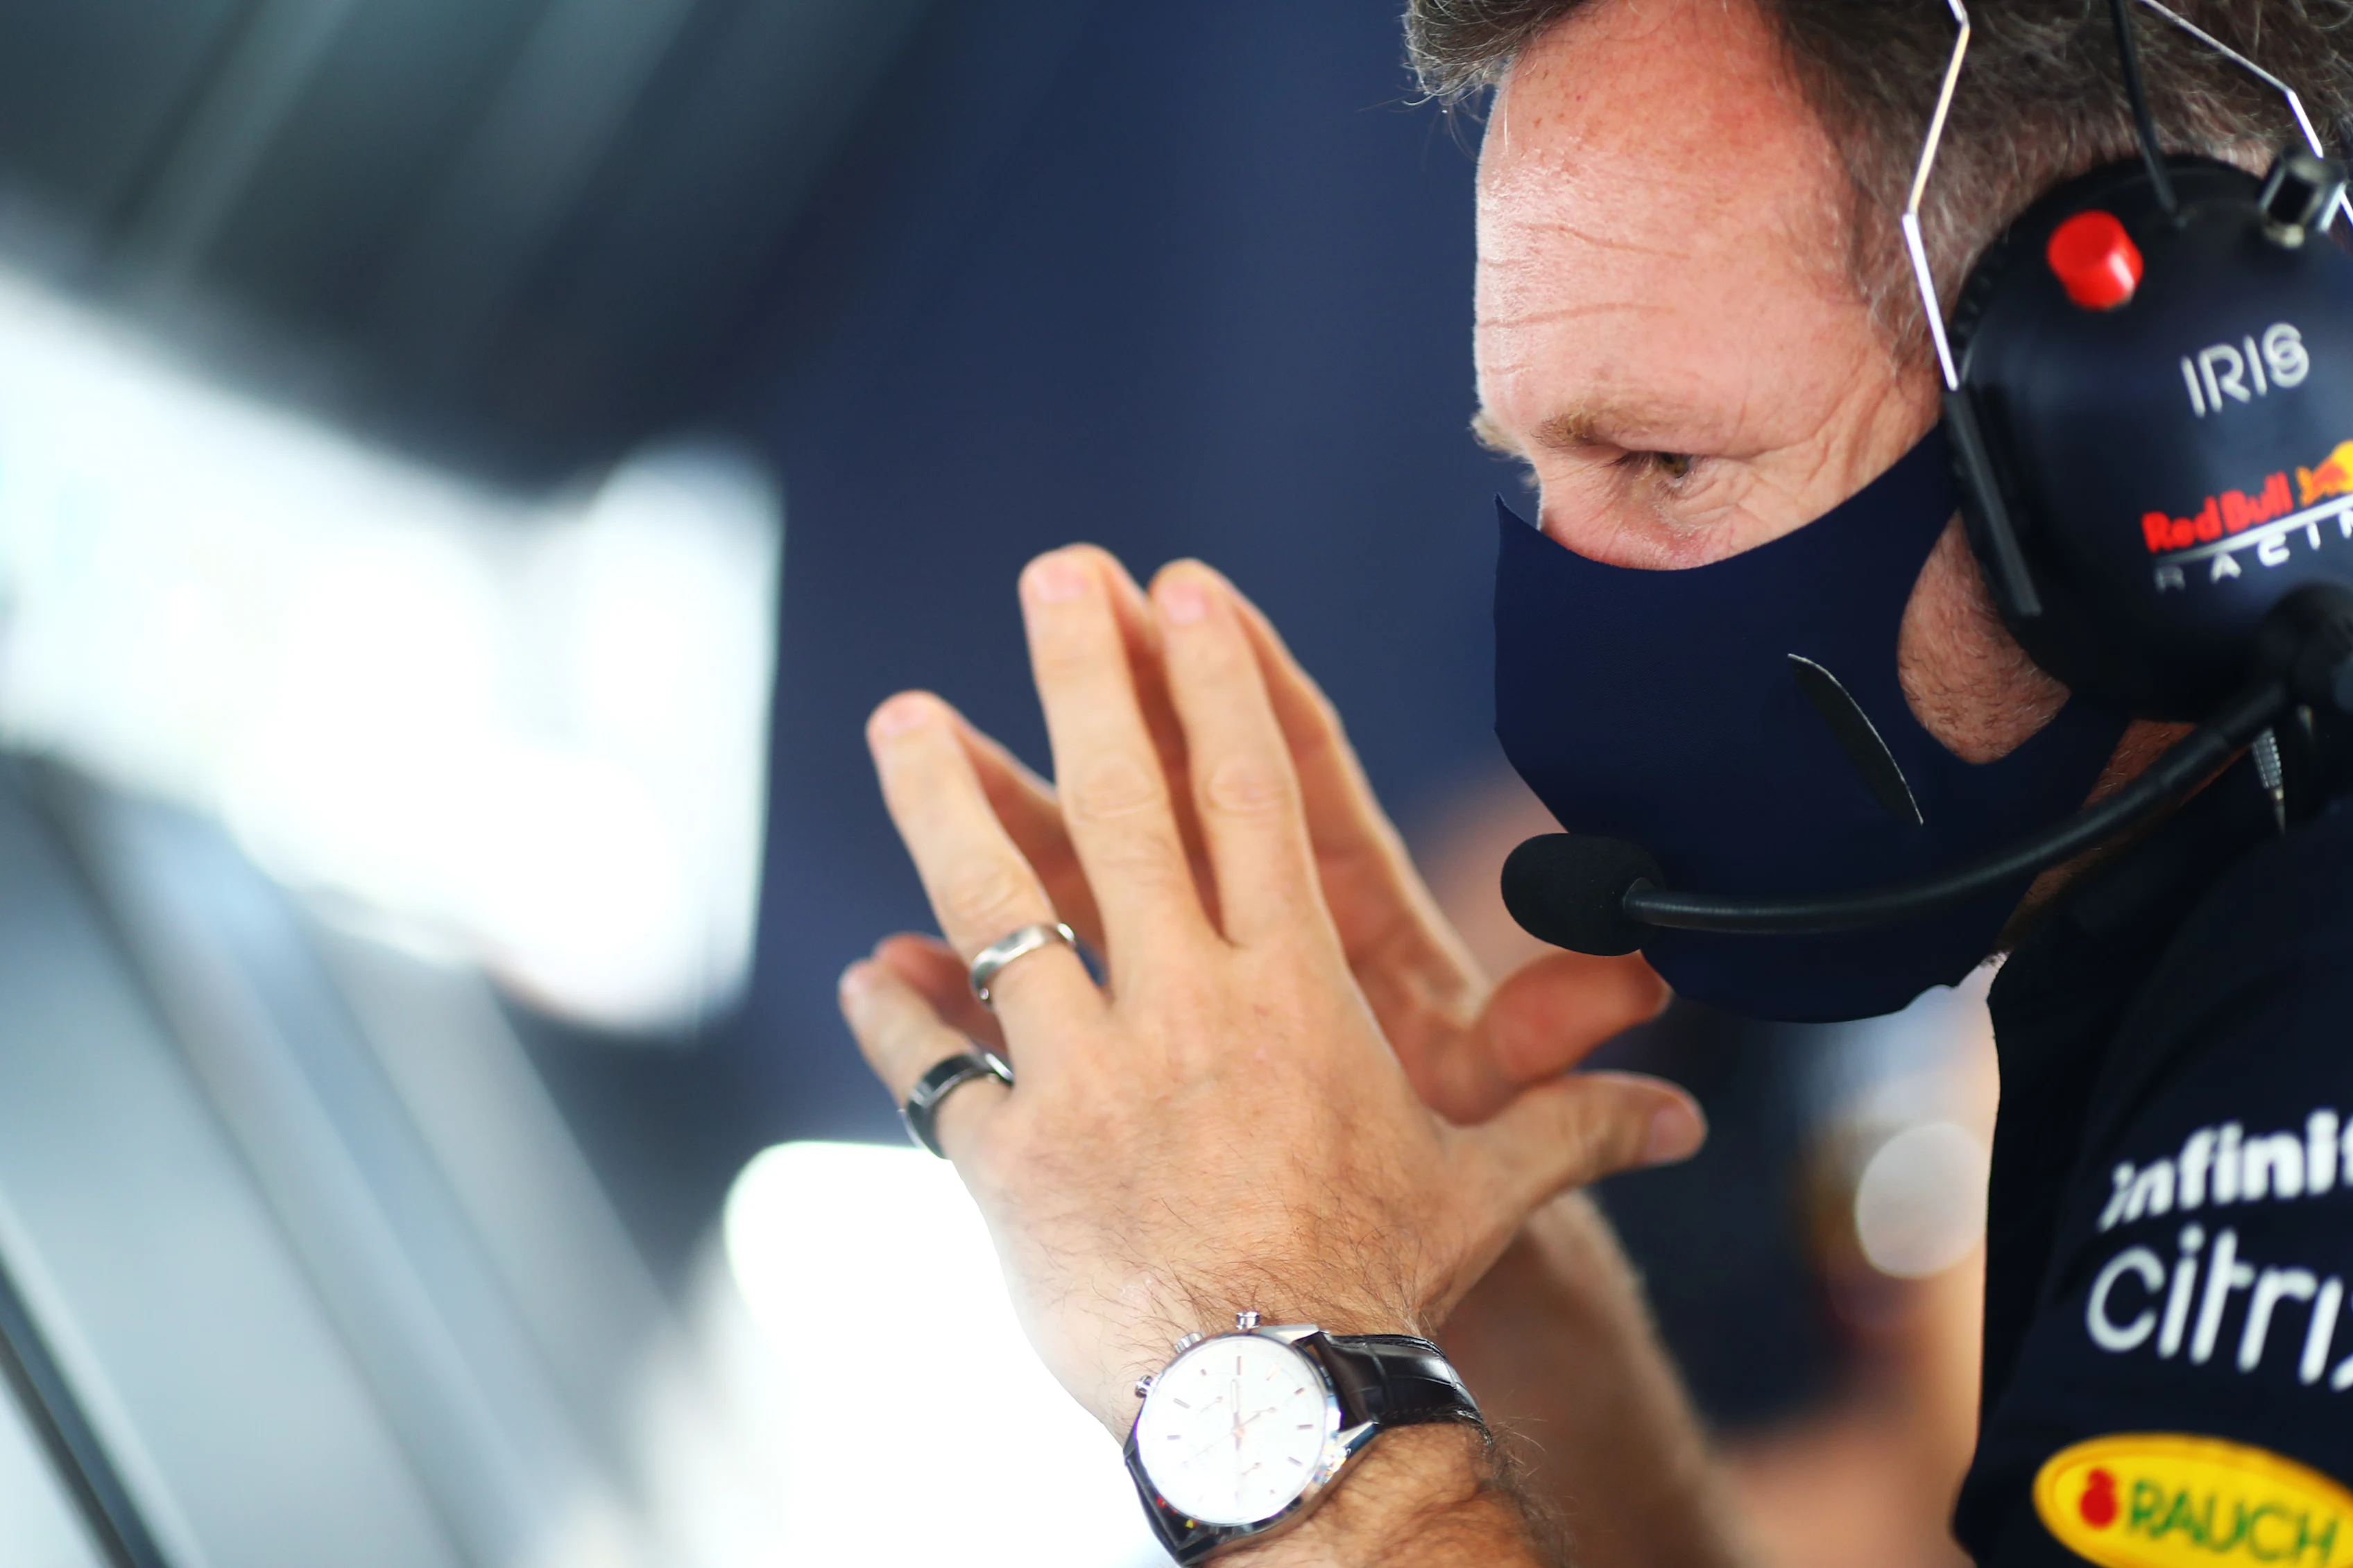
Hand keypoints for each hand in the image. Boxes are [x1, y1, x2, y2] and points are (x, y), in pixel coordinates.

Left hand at [841, 547, 1702, 1434]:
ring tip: (901, 712)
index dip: (1216, 686)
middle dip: (1087, 676)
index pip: (1254, 799)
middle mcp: (1183, 1008)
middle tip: (1053, 572)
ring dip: (946, 801)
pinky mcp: (1008, 1160)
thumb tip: (1680, 1111)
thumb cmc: (1384, 1288)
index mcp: (1295, 990)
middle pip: (1124, 808)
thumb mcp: (1481, 1189)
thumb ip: (1567, 1122)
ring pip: (999, 909)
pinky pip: (931, 1066)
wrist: (1281, 1414)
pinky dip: (896, 1012)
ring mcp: (1083, 1077)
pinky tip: (868, 964)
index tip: (1182, 592)